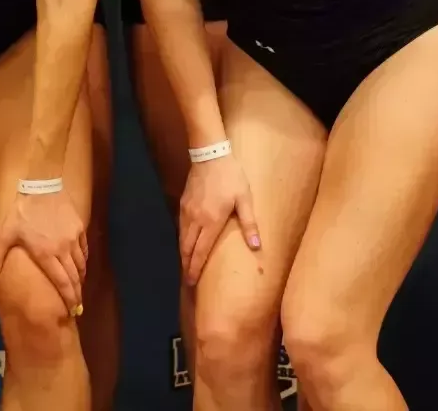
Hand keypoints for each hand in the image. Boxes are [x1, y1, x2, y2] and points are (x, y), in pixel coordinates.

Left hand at [0, 189, 88, 314]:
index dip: (69, 298)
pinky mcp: (79, 229)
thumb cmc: (21, 212)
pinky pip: (84, 250)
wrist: (41, 185)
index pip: (62, 282)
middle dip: (77, 294)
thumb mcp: (5, 234)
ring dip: (80, 279)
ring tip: (78, 288)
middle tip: (78, 307)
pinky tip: (80, 266)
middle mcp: (63, 249)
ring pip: (81, 265)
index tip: (73, 310)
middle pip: (75, 277)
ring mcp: (73, 239)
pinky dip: (83, 262)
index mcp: (46, 254)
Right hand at [178, 153, 260, 285]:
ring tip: (185, 266)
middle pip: (187, 248)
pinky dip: (181, 240)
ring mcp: (187, 212)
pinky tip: (185, 243)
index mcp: (211, 222)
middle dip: (186, 266)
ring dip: (183, 254)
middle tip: (187, 281)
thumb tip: (257, 246)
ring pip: (182, 239)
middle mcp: (195, 220)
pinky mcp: (183, 204)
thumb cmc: (230, 177)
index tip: (191, 282)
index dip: (195, 268)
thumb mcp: (245, 199)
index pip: (200, 251)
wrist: (210, 155)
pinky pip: (180, 227)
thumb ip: (249, 223)